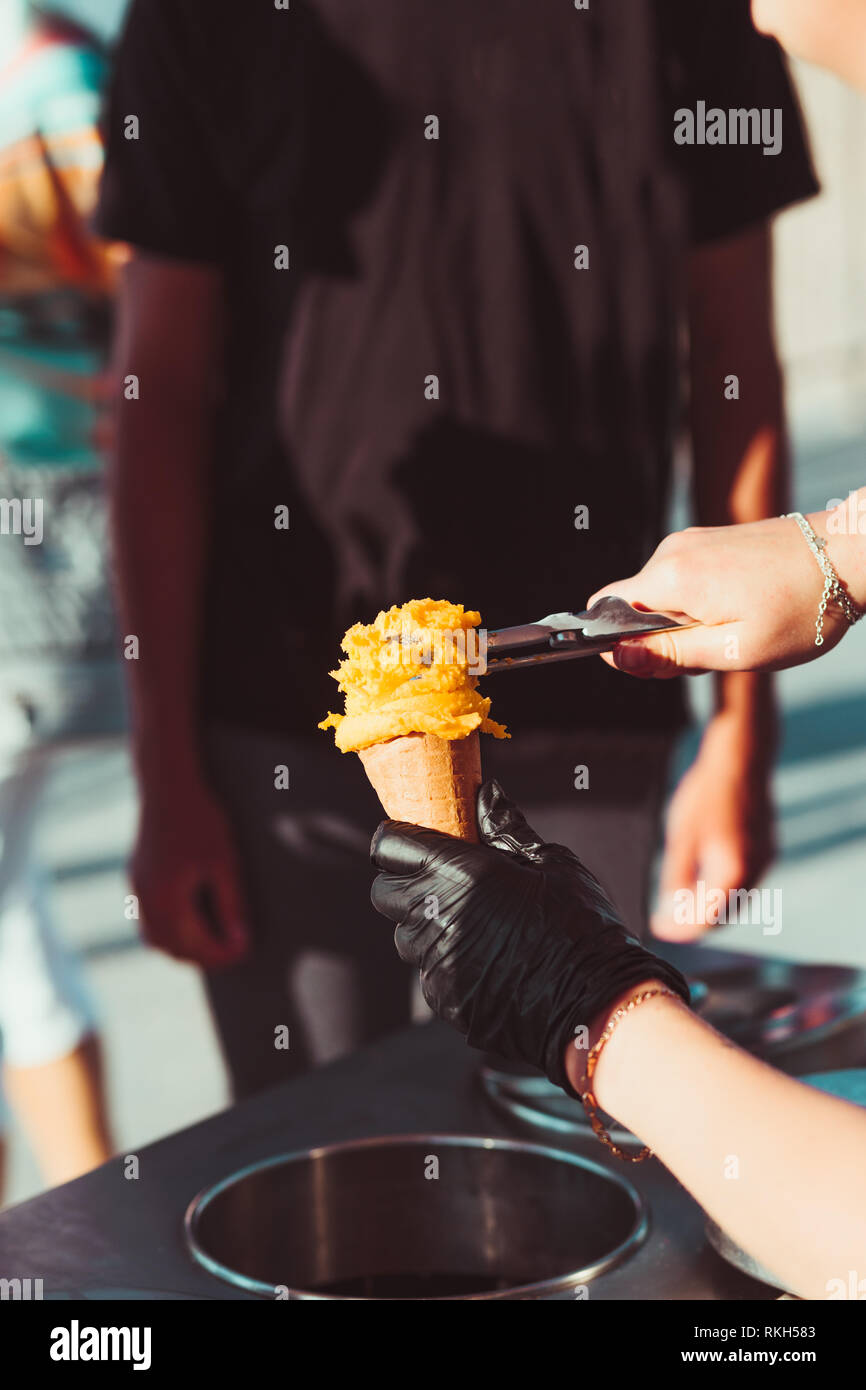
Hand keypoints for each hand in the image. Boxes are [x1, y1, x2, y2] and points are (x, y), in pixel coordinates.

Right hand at [132, 778, 249, 969]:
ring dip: (182, 946)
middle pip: (170, 948)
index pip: (194, 945)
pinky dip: (170, 928)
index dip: (221, 953)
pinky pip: (149, 917)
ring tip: (214, 941)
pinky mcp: (136, 875)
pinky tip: (192, 920)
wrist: (168, 784)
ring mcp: (137, 887)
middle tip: (233, 951)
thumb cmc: (200, 820)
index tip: (246, 950)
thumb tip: (240, 940)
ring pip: (155, 936)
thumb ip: (231, 905)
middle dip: (202, 955)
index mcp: (166, 900)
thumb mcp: (225, 863)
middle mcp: (145, 899)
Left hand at [370, 781, 689, 1091]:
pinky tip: (486, 960)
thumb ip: (506, 828)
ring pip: (405, 934)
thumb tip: (486, 793)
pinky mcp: (444, 999)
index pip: (390, 846)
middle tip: (443, 880)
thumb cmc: (583, 926)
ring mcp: (437, 962)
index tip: (417, 840)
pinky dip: (446, 962)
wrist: (597, 1004)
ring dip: (425, 924)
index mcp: (461, 873)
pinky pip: (429, 972)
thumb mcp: (551, 863)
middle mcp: (437, 917)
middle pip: (384, 891)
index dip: (399, 840)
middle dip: (404, 881)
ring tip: (472, 923)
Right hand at [588, 504, 865, 677]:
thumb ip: (670, 655)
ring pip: (660, 594)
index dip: (621, 644)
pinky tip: (741, 610)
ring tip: (737, 629)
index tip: (662, 662)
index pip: (605, 609)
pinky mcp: (711, 539)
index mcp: (672, 577)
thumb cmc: (801, 609)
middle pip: (633, 605)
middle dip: (659, 638)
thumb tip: (617, 657)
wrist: (850, 555)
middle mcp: (673, 551)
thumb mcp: (735, 649)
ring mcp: (692, 540)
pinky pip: (683, 579)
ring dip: (684, 623)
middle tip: (714, 651)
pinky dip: (700, 603)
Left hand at [654, 711, 775, 941]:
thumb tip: (669, 907)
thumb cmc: (707, 793)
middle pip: (723, 916)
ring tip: (678, 901)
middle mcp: (755, 872)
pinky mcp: (768, 851)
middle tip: (666, 919)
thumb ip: (676, 877)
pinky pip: (745, 884)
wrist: (740, 759)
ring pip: (736, 902)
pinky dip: (723, 891)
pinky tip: (701, 881)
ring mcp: (766, 862)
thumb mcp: (681, 837)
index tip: (658, 928)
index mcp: (731, 871)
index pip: (704, 919)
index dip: (679, 929)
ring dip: (709, 908)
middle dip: (694, 922)